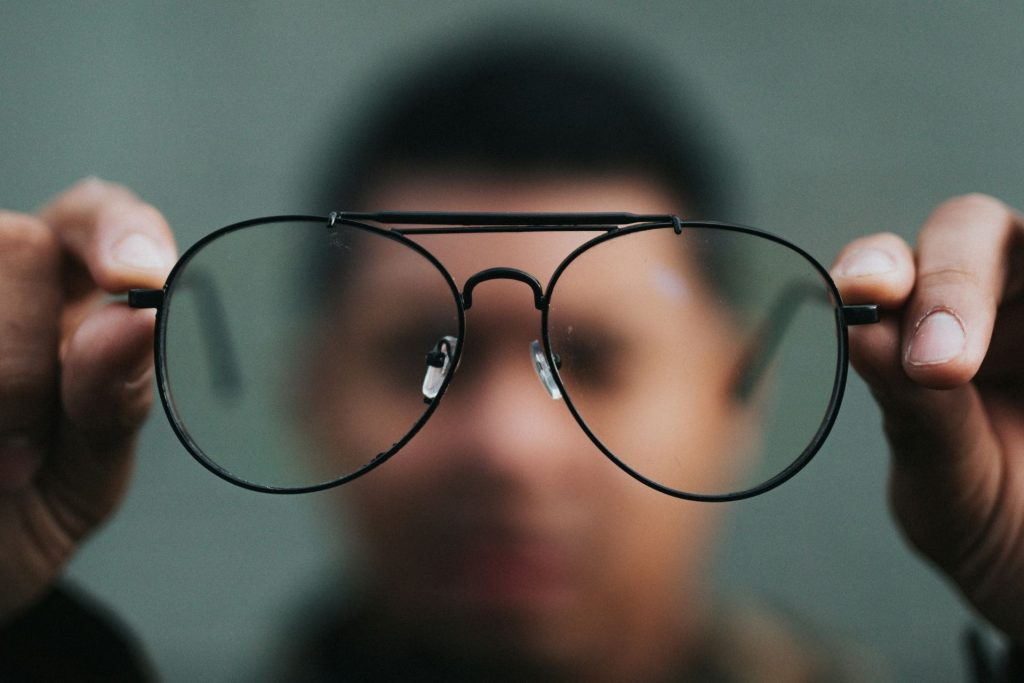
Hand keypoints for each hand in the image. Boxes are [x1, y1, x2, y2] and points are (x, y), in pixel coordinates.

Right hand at [0, 178, 175, 619]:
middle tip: (22, 457)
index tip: (135, 280)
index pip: (94, 216)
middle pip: (16, 243)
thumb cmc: (19, 521)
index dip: (117, 229)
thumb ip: (112, 401)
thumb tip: (135, 321)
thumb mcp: (83, 477)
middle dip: (25, 353)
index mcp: (66, 304)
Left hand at [831, 194, 1023, 641]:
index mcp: (924, 327)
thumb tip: (861, 328)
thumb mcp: (946, 479)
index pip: (892, 265)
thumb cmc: (990, 520)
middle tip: (940, 363)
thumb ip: (916, 411)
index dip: (877, 263)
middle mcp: (995, 299)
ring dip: (999, 291)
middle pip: (975, 230)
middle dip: (954, 281)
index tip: (862, 294)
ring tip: (963, 369)